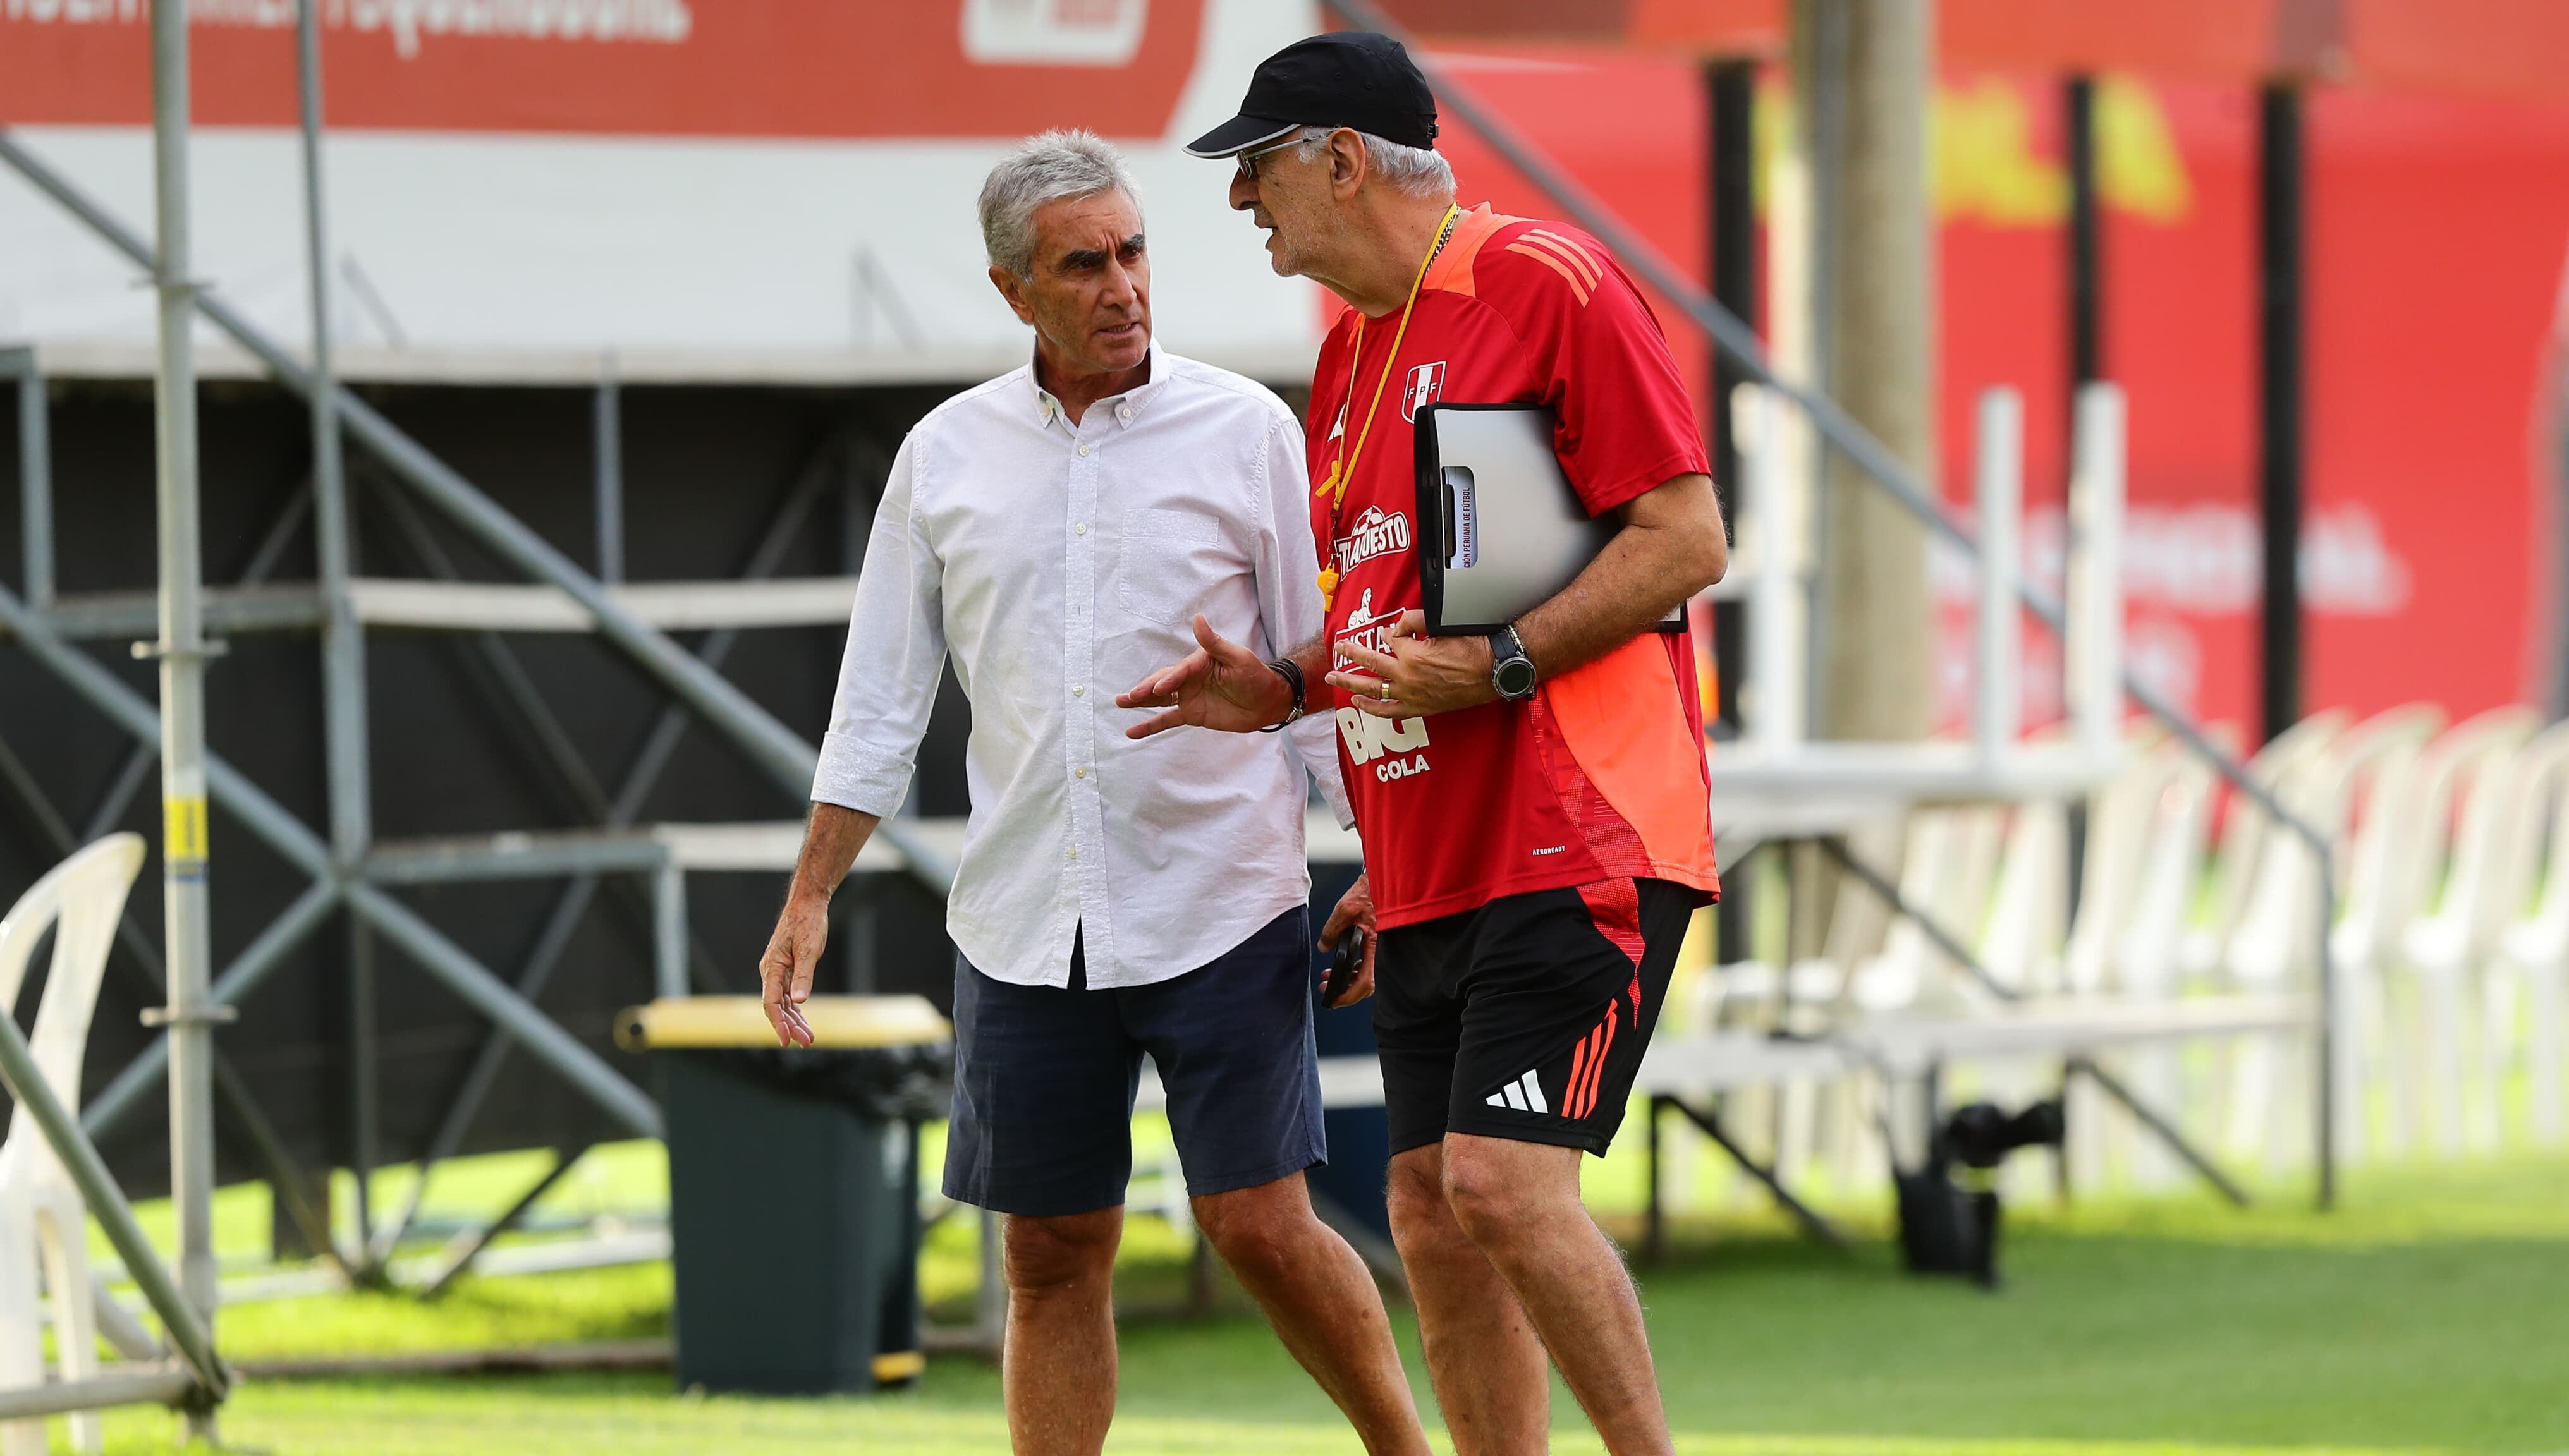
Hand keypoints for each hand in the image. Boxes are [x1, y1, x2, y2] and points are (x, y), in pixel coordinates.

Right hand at [759, 896, 826, 1046]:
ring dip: (794, 1021)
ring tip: (808, 1039)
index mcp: (772, 967)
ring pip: (783, 1003)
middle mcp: (771, 972)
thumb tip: (798, 1001)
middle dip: (789, 1026)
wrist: (807, 905)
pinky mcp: (787, 970)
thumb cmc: (808, 923)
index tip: (786, 1040)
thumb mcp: (810, 949)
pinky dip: (795, 1009)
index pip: (770, 1002)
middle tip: (805, 1042)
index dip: (778, 1023)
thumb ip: (804, 975)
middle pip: (776, 1006)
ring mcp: (778, 972)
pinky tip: (803, 1022)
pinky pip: (788, 996)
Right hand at [1118, 614, 1293, 738]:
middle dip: (1145, 690)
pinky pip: (1166, 720)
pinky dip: (1149, 726)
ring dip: (1140, 701)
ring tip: (1120, 702)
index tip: (1160, 689)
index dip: (1169, 680)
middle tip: (1128, 697)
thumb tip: (1198, 618)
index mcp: (1198, 662)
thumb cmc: (1255, 675)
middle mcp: (1189, 678)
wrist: (1267, 702)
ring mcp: (1188, 696)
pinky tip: (1132, 731)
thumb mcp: (1238, 658)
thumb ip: (1215, 642)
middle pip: (1162, 683)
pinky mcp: (1190, 714)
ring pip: (1158, 699)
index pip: (1180, 671)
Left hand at [1317, 874, 1376, 1007]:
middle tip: (1326, 987)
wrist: (1385, 879)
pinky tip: (1341, 962)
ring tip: (1328, 974)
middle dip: (1343, 990)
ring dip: (1346, 978)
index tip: (1333, 998)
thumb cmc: (1371, 891)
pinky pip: (1366, 963)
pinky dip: (1352, 967)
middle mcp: (1379, 950)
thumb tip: (1324, 947)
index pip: (1364, 983)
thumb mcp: (1345, 908)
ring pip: (1364, 975)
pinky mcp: (1376, 943)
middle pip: (1365, 984)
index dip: (1348, 996)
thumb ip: (1332, 930)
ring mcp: (1379, 948)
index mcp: (1374, 945)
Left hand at [1327, 610, 1496, 717]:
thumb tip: (1397, 628)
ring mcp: (1411, 695)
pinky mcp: (1420, 708)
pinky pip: (1389, 711)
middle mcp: (1406, 676)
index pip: (1390, 639)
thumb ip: (1415, 622)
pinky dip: (1372, 708)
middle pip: (1371, 663)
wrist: (1493, 670)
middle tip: (1338, 649)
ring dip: (1350, 684)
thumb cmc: (1472, 646)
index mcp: (1411, 653)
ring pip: (1373, 690)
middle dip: (1351, 655)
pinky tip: (1359, 703)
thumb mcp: (1442, 625)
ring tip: (1334, 679)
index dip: (1389, 634)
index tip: (1390, 632)